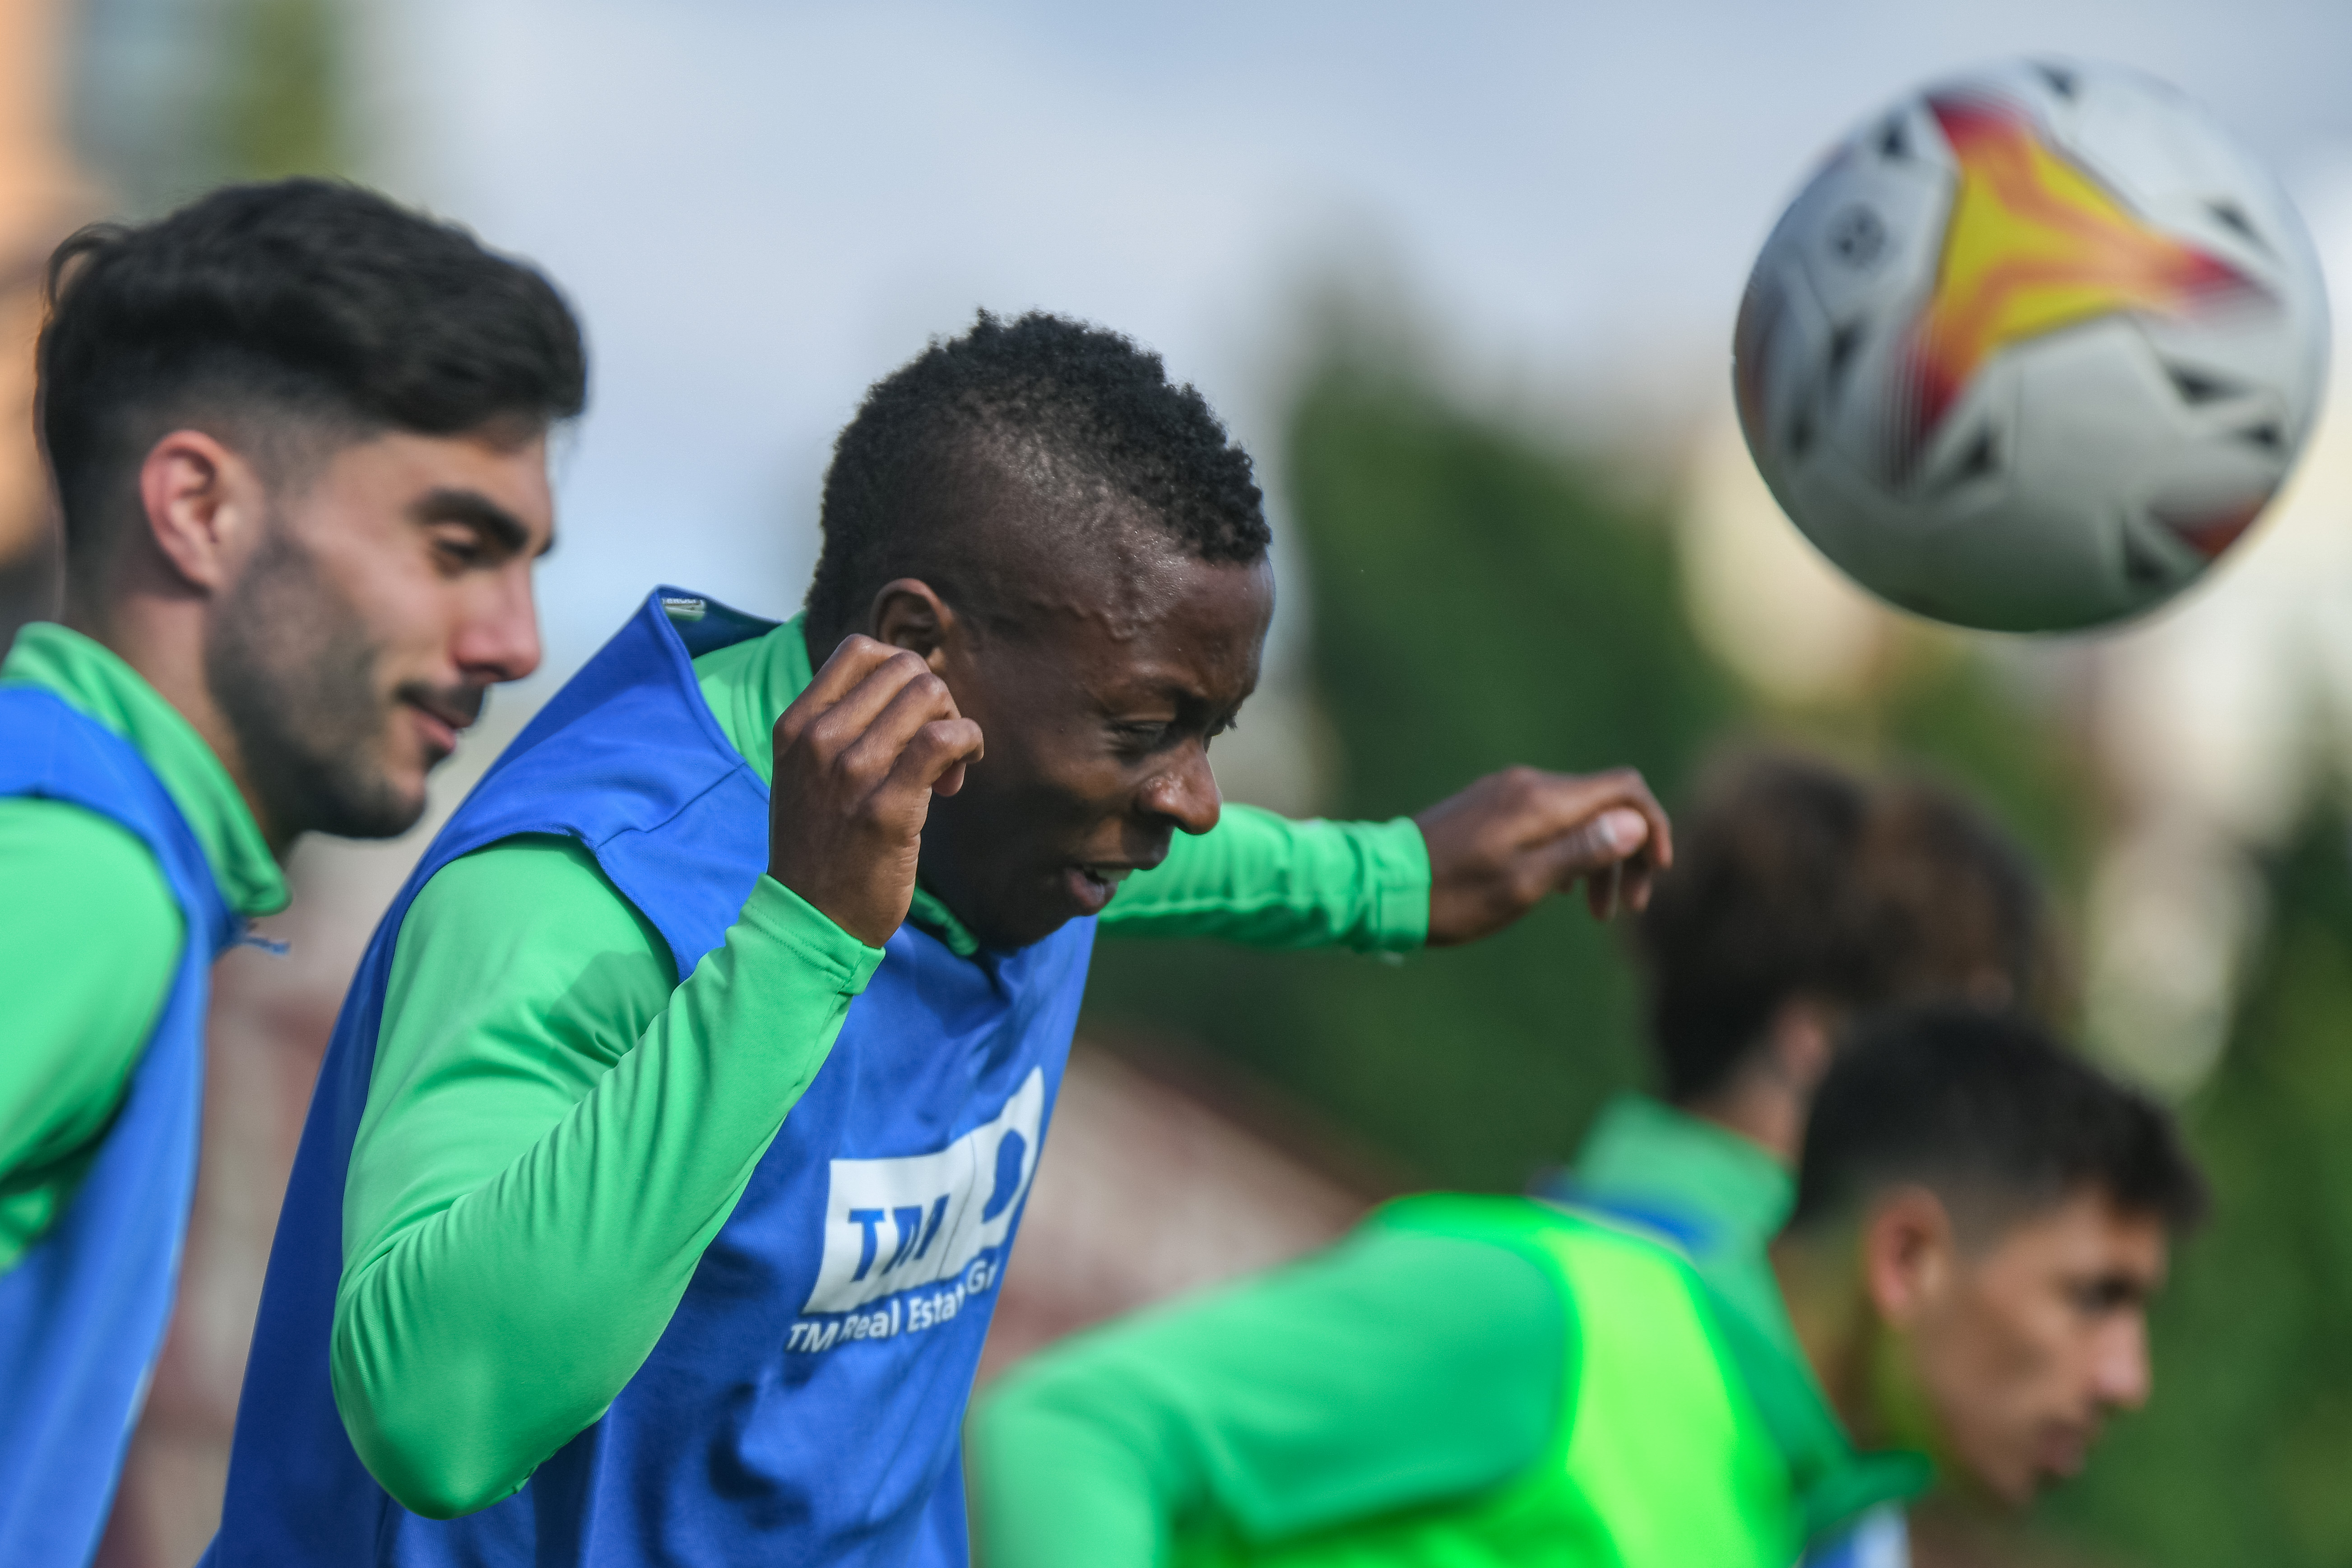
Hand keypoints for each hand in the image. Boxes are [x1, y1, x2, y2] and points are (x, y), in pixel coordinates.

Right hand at [766, 636, 985, 946]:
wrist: (810, 918)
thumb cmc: (820, 844)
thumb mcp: (806, 772)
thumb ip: (837, 726)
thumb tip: (903, 688)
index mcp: (796, 725)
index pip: (860, 650)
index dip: (902, 670)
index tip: (910, 713)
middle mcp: (819, 740)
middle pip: (904, 668)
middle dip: (934, 699)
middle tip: (936, 747)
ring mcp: (851, 772)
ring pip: (928, 695)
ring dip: (954, 722)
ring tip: (947, 768)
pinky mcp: (887, 809)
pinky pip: (944, 739)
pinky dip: (967, 742)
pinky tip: (958, 772)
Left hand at [1413, 766, 1671, 945]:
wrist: (1380, 886)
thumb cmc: (1453, 895)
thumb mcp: (1525, 883)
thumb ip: (1581, 851)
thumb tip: (1633, 825)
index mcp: (1542, 800)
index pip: (1624, 789)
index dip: (1653, 826)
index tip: (1657, 873)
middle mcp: (1528, 784)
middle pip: (1604, 802)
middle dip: (1627, 851)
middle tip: (1625, 908)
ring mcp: (1505, 792)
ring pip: (1576, 813)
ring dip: (1596, 856)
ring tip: (1594, 912)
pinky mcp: (1489, 806)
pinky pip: (1546, 819)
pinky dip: (1565, 849)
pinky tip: (1560, 889)